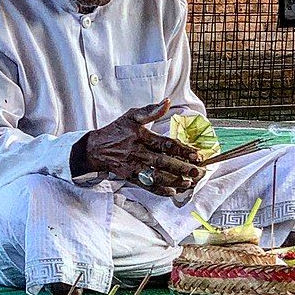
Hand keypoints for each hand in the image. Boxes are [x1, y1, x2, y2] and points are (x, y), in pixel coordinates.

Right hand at [71, 99, 204, 195]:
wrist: (96, 148)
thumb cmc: (117, 130)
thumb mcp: (132, 115)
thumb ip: (151, 110)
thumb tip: (168, 101)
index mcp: (141, 136)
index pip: (165, 144)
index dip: (182, 150)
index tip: (197, 154)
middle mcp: (138, 152)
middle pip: (163, 162)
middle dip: (182, 168)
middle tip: (198, 171)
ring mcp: (134, 166)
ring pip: (157, 176)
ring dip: (174, 181)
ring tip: (189, 183)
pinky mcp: (131, 177)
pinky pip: (147, 185)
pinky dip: (160, 190)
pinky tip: (172, 192)